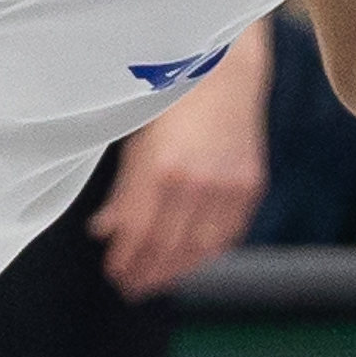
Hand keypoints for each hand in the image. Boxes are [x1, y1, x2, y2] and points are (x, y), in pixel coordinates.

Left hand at [91, 31, 269, 295]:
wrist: (223, 69)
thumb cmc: (170, 99)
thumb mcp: (136, 140)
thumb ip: (123, 190)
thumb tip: (104, 231)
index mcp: (161, 170)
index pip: (139, 235)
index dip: (126, 260)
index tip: (115, 274)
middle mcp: (197, 183)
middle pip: (168, 248)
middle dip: (147, 272)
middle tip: (132, 287)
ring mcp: (228, 185)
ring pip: (201, 248)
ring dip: (177, 270)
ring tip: (159, 279)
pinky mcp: (251, 184)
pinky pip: (229, 233)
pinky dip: (209, 251)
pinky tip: (193, 257)